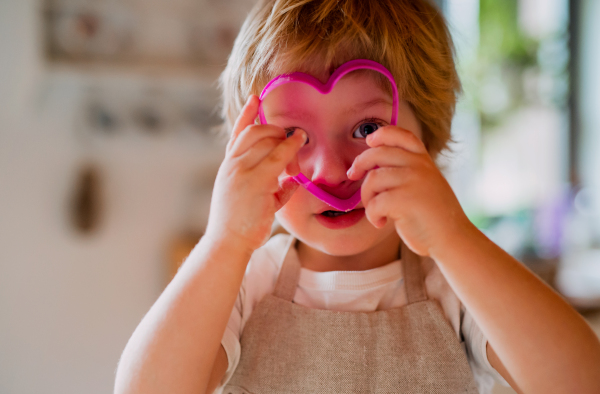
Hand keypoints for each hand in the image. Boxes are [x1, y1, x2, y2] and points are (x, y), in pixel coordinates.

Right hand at [205, 95, 306, 251]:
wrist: (226, 242)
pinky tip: (299, 142)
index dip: (247, 114)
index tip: (255, 98)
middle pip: (255, 132)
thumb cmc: (240, 224)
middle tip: (289, 138)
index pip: (237, 134)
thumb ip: (273, 188)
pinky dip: (290, 148)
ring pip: (266, 141)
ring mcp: (242, 172)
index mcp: (228, 167)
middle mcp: (232, 165)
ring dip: (285, 139)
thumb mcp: (252, 200)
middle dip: (274, 130)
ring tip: (298, 143)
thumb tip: (292, 182)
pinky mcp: (255, 182)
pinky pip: (277, 158)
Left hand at [347, 126, 471, 256]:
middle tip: (353, 175)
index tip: (369, 141)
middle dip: (359, 164)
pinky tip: (381, 222)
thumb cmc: (431, 215)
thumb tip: (367, 164)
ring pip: (372, 179)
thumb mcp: (424, 183)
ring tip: (376, 211)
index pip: (401, 135)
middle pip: (377, 154)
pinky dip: (372, 215)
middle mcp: (419, 166)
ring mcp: (413, 181)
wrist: (452, 238)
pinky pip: (374, 203)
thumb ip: (404, 170)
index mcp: (423, 160)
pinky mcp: (405, 200)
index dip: (381, 134)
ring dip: (367, 198)